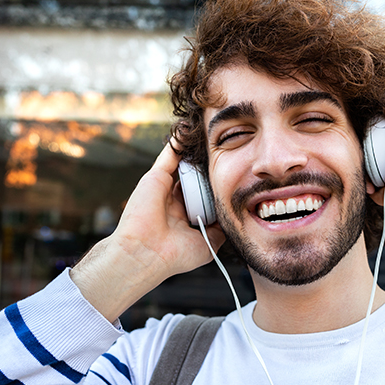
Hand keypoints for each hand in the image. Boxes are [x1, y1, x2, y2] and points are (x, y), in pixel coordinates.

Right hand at [70, 141, 224, 321]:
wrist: (147, 254)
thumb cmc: (175, 255)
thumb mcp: (207, 243)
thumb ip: (220, 228)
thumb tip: (235, 215)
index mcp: (186, 214)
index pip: (206, 193)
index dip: (218, 184)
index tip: (238, 174)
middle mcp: (175, 199)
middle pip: (197, 176)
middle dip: (211, 166)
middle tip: (231, 151)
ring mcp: (165, 186)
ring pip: (185, 163)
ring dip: (197, 151)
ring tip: (216, 137)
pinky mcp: (156, 176)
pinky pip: (170, 153)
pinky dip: (179, 141)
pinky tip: (190, 129)